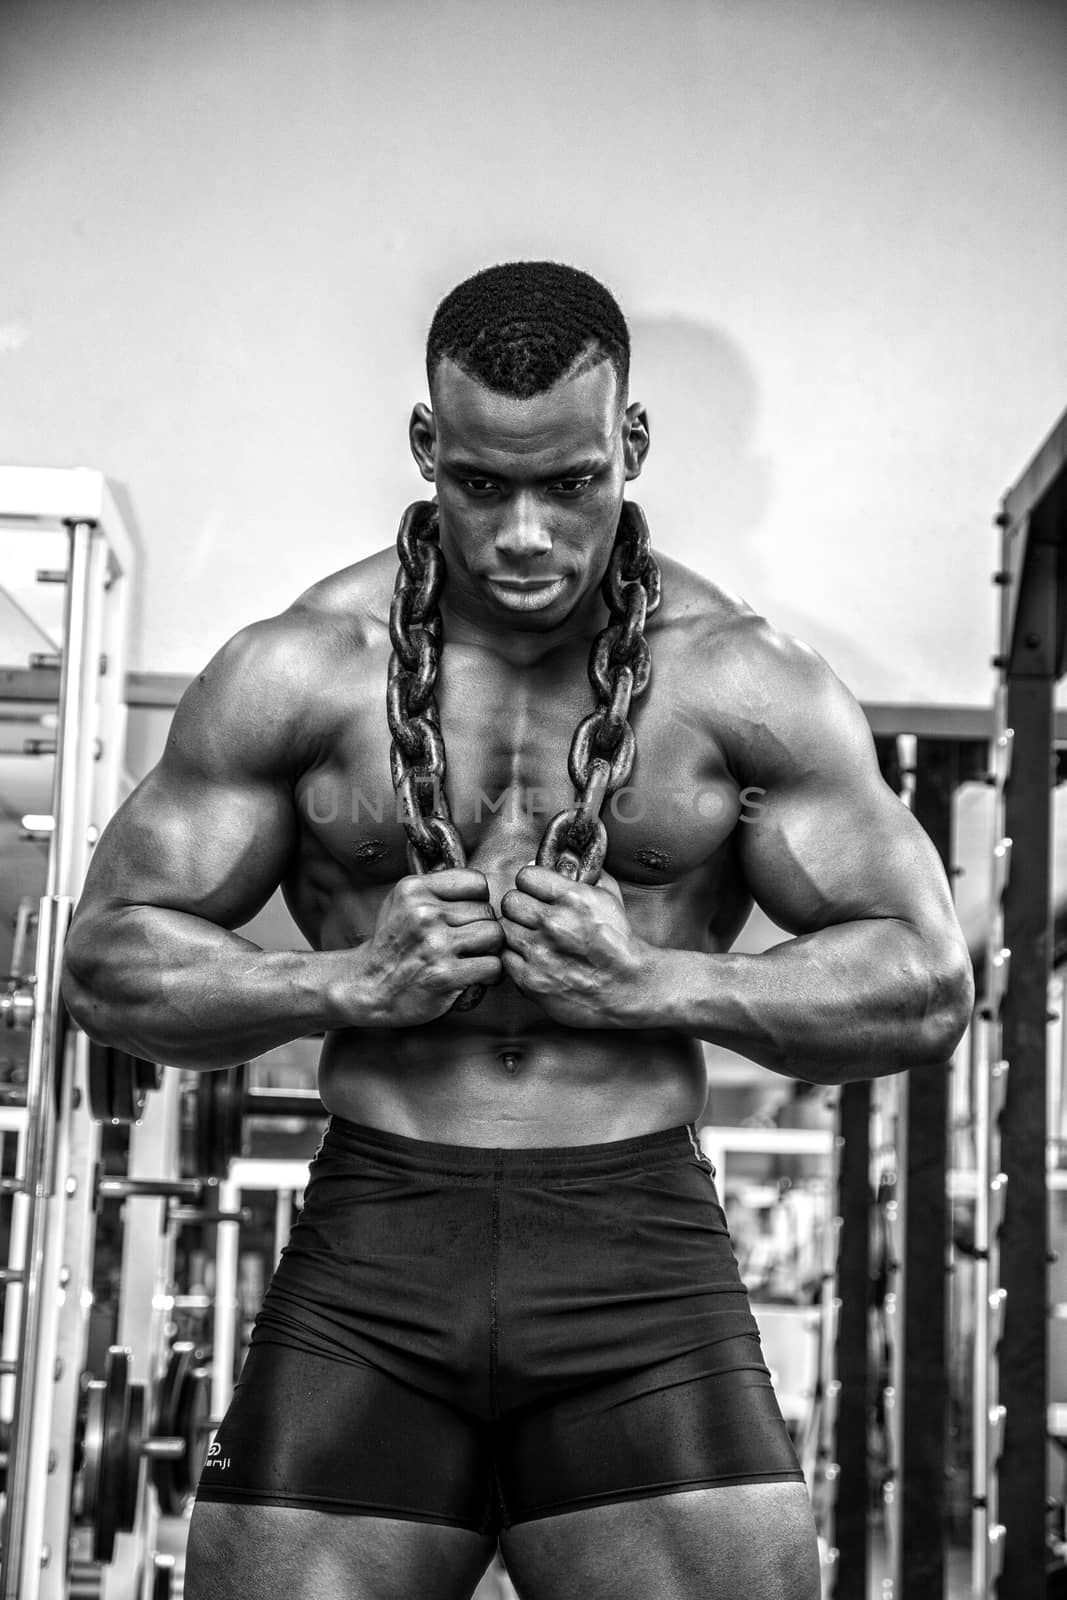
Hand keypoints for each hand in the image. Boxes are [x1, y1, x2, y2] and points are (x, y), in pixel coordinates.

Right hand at [350, 870, 503, 1025]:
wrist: (367, 988)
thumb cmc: (392, 946)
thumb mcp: (401, 903)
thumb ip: (435, 888)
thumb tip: (479, 885)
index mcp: (413, 890)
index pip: (476, 882)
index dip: (478, 900)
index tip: (468, 915)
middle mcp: (424, 914)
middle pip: (487, 910)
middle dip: (483, 928)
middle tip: (468, 942)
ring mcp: (435, 945)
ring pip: (495, 936)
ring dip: (490, 950)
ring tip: (473, 957)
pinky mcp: (446, 975)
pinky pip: (493, 966)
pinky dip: (489, 975)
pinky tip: (474, 976)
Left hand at [499, 865, 648, 1027]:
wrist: (628, 988)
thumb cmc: (618, 942)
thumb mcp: (609, 896)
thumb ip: (585, 872)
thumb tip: (562, 856)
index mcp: (573, 898)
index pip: (526, 875)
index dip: (531, 882)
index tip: (536, 891)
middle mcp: (554, 924)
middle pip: (510, 900)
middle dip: (520, 906)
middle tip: (531, 915)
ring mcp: (540, 953)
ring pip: (504, 929)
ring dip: (516, 931)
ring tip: (532, 937)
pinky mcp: (531, 980)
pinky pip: (505, 957)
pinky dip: (515, 956)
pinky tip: (532, 957)